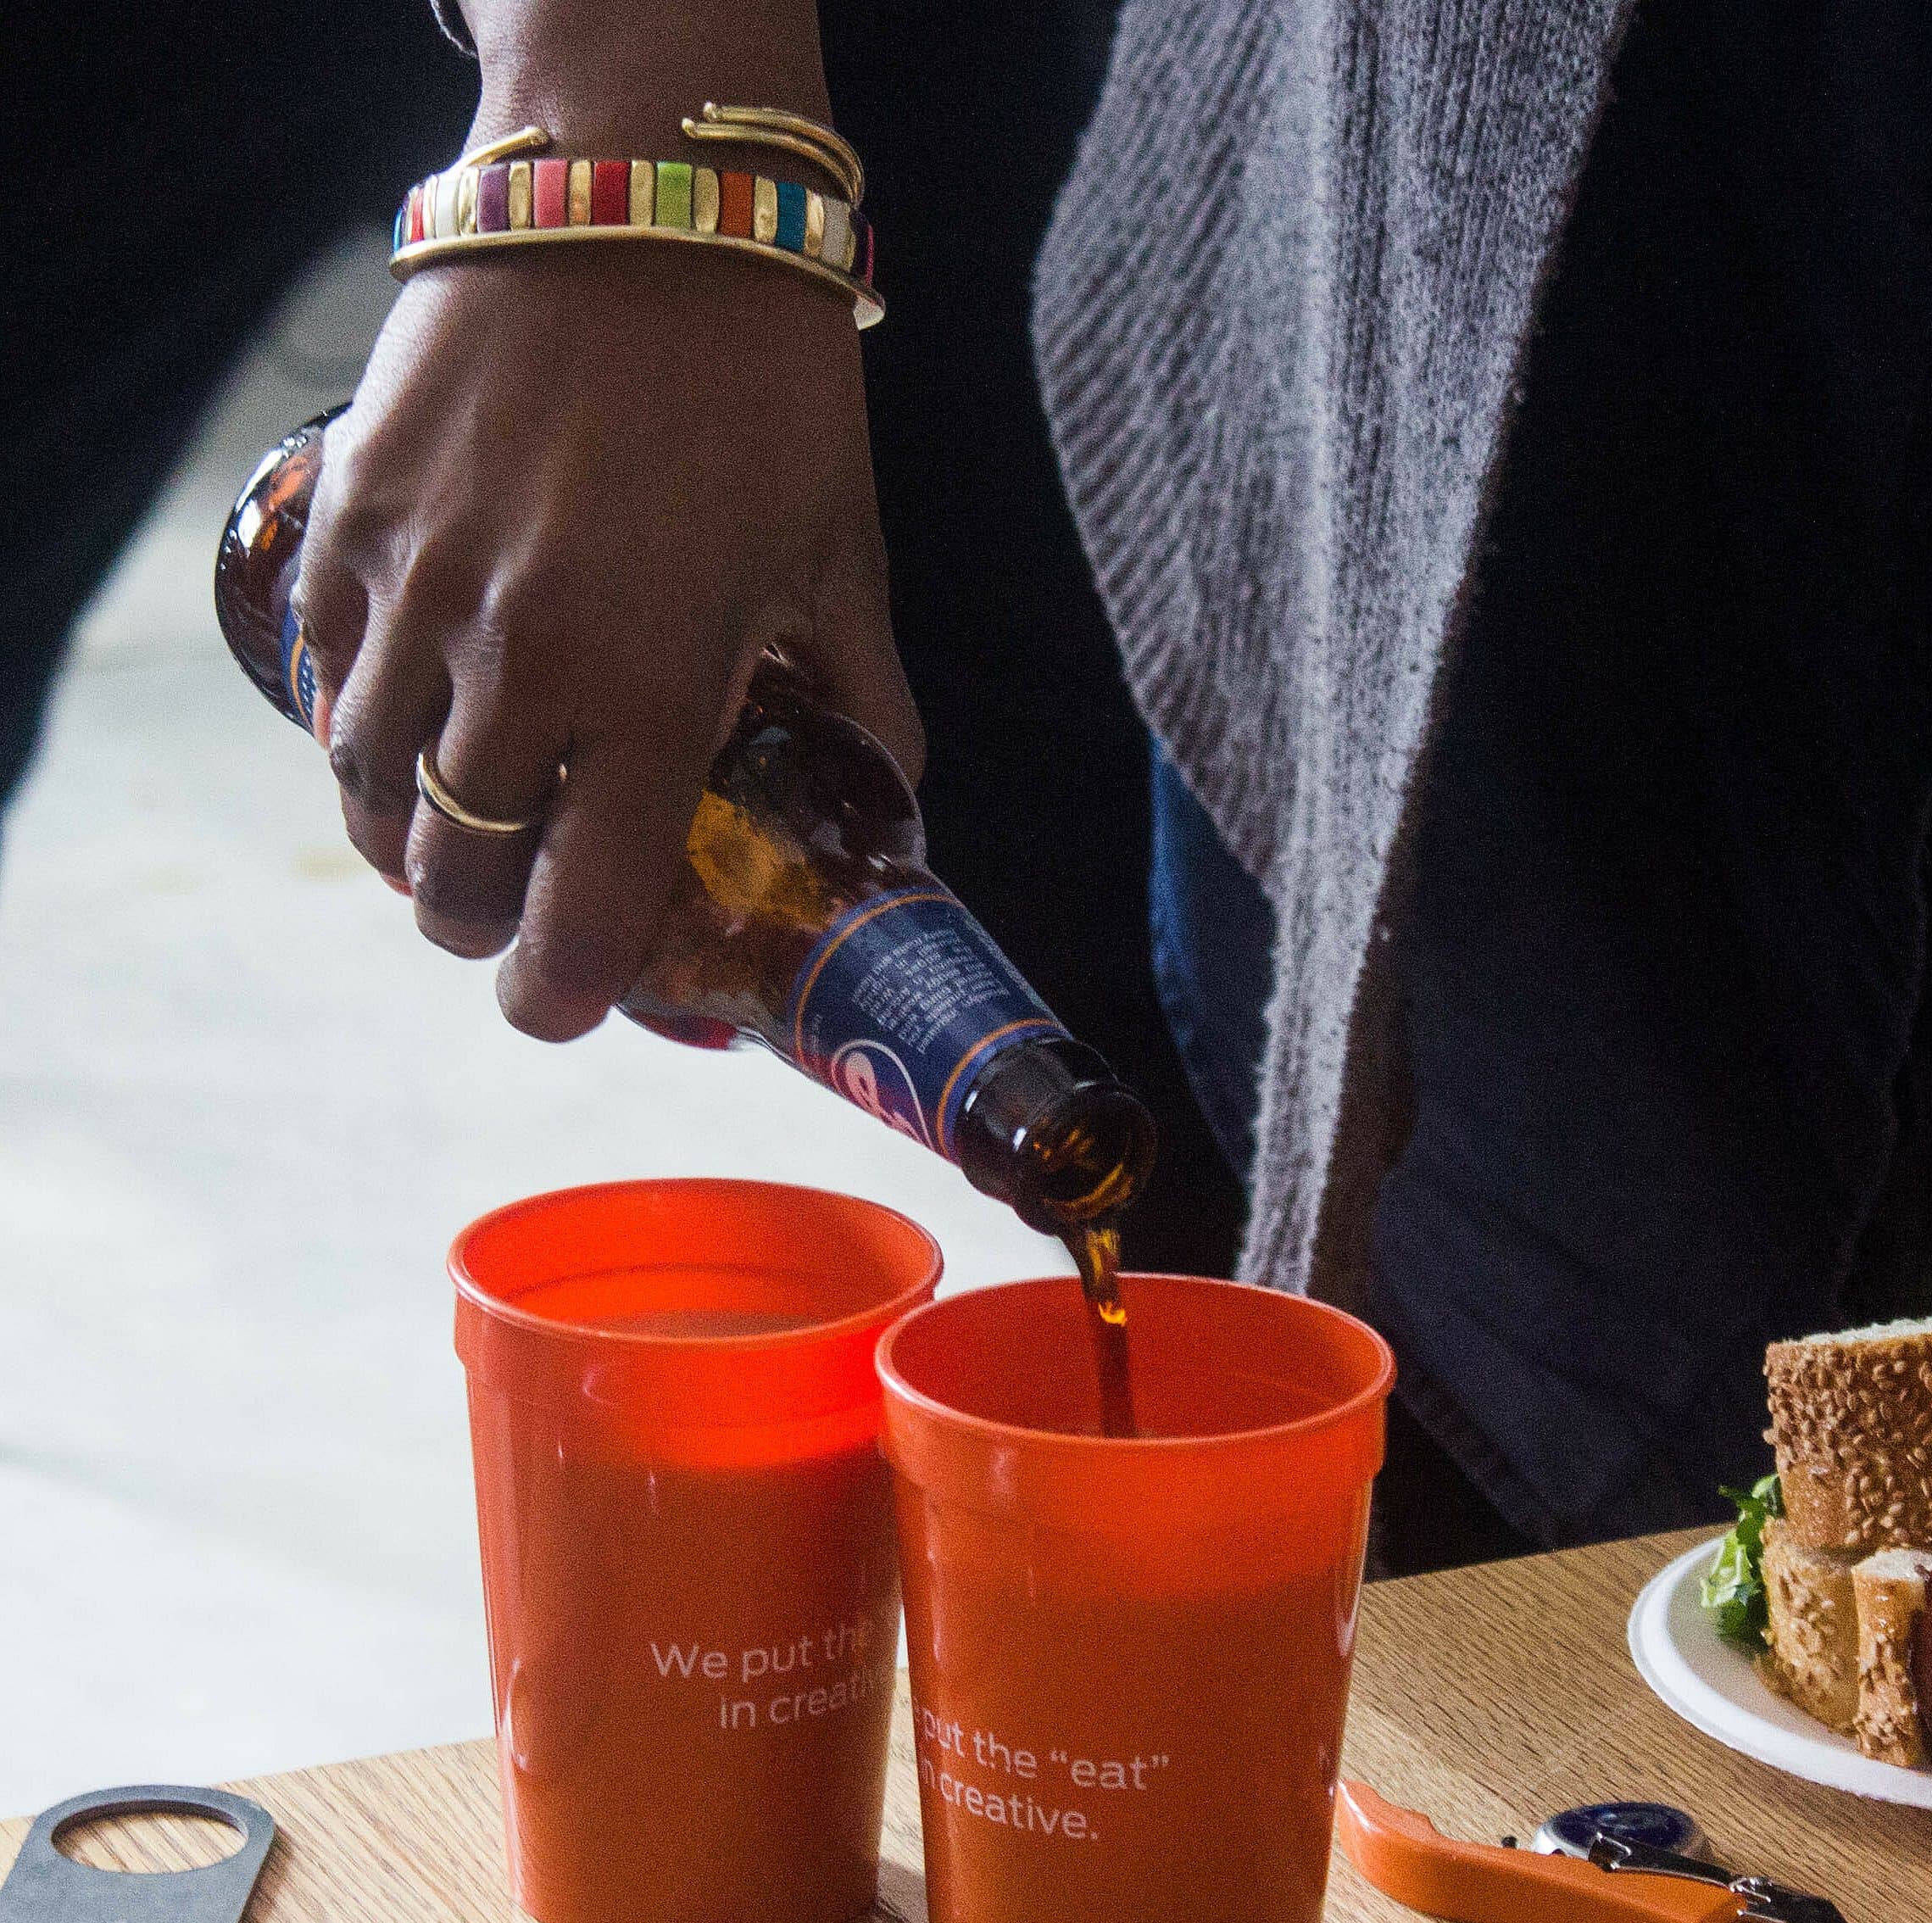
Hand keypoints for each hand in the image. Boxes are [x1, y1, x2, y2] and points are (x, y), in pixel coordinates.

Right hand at [295, 103, 917, 1038]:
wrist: (644, 193)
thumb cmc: (767, 387)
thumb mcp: (845, 564)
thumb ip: (866, 712)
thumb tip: (894, 816)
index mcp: (649, 693)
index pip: (575, 917)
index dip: (561, 996)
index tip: (565, 1008)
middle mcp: (513, 662)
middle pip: (452, 880)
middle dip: (485, 928)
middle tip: (520, 921)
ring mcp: (413, 590)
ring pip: (368, 795)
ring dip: (412, 845)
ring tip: (458, 839)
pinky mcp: (350, 520)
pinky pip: (325, 684)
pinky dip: (360, 739)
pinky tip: (410, 732)